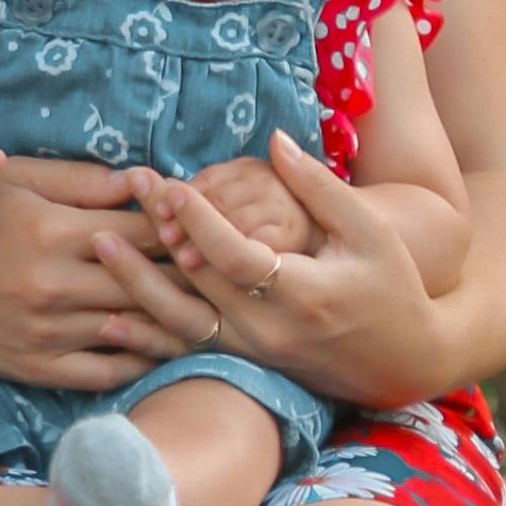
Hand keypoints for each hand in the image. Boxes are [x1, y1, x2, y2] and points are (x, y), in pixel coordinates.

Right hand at [0, 160, 197, 389]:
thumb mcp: (16, 185)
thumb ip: (82, 184)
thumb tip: (145, 182)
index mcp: (52, 232)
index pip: (142, 231)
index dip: (181, 227)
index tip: (203, 225)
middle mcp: (52, 285)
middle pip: (149, 282)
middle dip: (190, 275)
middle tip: (223, 271)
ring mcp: (45, 332)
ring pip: (135, 330)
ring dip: (175, 319)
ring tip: (207, 308)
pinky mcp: (36, 368)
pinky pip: (107, 372)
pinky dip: (141, 361)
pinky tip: (161, 346)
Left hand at [96, 130, 452, 413]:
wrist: (404, 359)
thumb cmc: (393, 284)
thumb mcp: (368, 230)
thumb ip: (318, 187)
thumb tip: (274, 140)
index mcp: (306, 294)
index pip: (237, 255)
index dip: (199, 220)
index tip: (168, 185)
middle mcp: (272, 330)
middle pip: (200, 282)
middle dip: (161, 233)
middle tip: (128, 192)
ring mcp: (255, 353)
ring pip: (183, 323)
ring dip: (138, 285)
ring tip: (101, 247)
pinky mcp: (245, 364)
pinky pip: (187, 351)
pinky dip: (148, 336)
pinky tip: (110, 318)